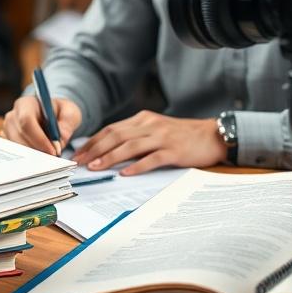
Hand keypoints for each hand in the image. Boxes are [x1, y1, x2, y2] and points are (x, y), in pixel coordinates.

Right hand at [2, 95, 81, 155]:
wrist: (52, 115)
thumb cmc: (60, 112)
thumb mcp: (70, 112)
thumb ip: (67, 124)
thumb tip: (61, 139)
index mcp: (26, 103)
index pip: (26, 121)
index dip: (39, 138)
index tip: (53, 151)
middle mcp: (13, 115)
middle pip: (19, 136)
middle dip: (37, 150)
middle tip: (53, 158)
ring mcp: (8, 129)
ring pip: (17, 147)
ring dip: (34, 155)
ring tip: (49, 157)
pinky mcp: (9, 140)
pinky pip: (16, 153)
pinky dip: (29, 158)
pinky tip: (41, 157)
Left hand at [72, 111, 225, 175]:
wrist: (212, 135)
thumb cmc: (181, 136)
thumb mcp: (156, 129)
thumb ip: (135, 135)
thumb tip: (109, 150)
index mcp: (143, 119)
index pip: (112, 129)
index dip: (94, 140)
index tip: (79, 153)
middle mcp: (150, 125)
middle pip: (117, 135)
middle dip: (96, 149)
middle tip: (80, 162)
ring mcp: (162, 137)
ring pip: (130, 146)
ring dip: (110, 157)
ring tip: (95, 167)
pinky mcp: (174, 151)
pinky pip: (152, 158)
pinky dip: (137, 166)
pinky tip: (125, 173)